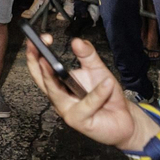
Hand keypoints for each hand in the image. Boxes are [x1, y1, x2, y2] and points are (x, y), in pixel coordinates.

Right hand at [24, 36, 153, 150]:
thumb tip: (76, 41)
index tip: (40, 38)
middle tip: (38, 47)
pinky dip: (97, 94)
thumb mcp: (98, 69)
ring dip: (55, 77)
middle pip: (42, 81)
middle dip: (38, 63)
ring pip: (58, 94)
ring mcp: (68, 111)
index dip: (36, 53)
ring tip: (54, 64)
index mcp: (59, 84)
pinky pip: (87, 105)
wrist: (124, 118)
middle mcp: (59, 98)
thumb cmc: (107, 95)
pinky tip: (107, 83)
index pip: (41, 68)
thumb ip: (88, 55)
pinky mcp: (80, 122)